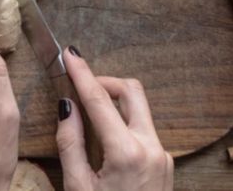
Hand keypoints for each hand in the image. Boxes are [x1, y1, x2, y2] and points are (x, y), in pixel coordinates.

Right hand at [56, 46, 173, 190]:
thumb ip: (70, 143)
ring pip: (139, 109)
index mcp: (128, 153)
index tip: (70, 55)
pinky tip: (103, 135)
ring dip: (114, 102)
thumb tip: (67, 108)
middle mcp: (152, 148)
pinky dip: (122, 121)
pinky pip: (143, 128)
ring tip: (86, 111)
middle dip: (104, 81)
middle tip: (79, 84)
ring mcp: (163, 155)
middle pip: (131, 92)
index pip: (101, 100)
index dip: (82, 74)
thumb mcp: (77, 187)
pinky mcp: (165, 163)